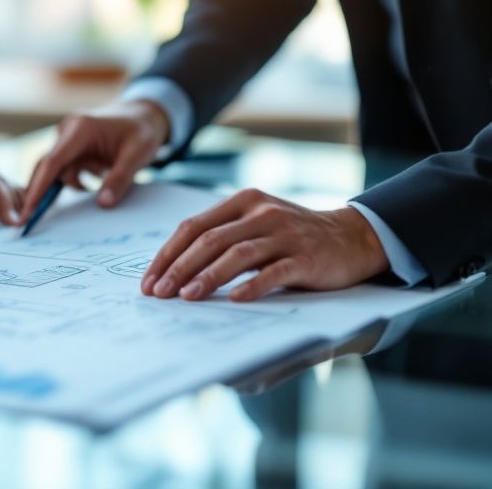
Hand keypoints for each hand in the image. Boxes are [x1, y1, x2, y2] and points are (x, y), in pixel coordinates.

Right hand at [22, 99, 169, 219]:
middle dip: (39, 193)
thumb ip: (120, 179)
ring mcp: (67, 139)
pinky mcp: (71, 148)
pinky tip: (89, 187)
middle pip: (46, 167)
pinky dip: (73, 182)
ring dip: (67, 186)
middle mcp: (67, 132)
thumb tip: (103, 205)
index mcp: (79, 129)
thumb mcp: (137, 155)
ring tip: (87, 191)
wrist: (143, 114)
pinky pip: (64, 170)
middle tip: (32, 219)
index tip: (29, 210)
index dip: (39, 188)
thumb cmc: (141, 130)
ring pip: (55, 170)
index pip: (52, 162)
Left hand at [141, 188, 390, 301]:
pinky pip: (275, 271)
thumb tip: (174, 270)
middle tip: (160, 293)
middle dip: (179, 268)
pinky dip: (253, 285)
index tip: (149, 280)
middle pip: (210, 239)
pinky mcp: (307, 256)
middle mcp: (261, 213)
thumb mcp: (255, 226)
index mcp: (242, 202)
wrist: (353, 237)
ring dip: (208, 277)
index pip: (193, 226)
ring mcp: (285, 233)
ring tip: (187, 297)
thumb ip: (222, 238)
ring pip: (238, 254)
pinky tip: (234, 299)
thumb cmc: (293, 237)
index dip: (168, 254)